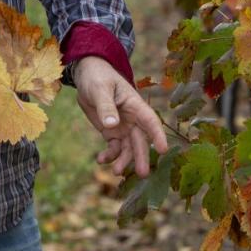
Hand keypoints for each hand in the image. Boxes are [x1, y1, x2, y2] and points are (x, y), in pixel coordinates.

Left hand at [73, 56, 169, 177]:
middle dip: (141, 157)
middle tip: (143, 174)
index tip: (164, 150)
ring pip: (127, 148)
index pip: (150, 121)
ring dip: (124, 160)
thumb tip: (112, 125)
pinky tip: (101, 160)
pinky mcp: (111, 132)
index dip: (158, 135)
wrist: (87, 76)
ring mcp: (122, 126)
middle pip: (140, 140)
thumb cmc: (98, 77)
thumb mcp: (100, 89)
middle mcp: (132, 119)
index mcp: (135, 105)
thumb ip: (106, 107)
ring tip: (116, 171)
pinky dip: (109, 155)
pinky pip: (113, 147)